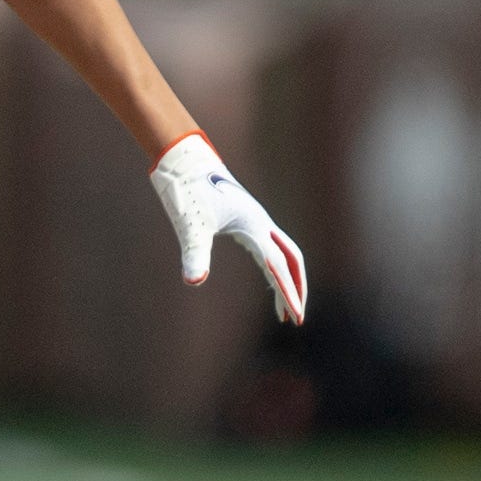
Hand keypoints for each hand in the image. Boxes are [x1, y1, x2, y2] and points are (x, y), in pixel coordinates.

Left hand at [149, 133, 306, 324]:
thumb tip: (193, 282)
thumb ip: (194, 254)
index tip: (294, 318)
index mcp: (254, 226)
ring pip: (284, 253)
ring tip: (284, 308)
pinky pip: (270, 247)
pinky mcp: (246, 219)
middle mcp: (261, 223)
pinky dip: (275, 267)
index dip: (287, 294)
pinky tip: (271, 279)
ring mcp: (256, 220)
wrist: (184, 161)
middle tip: (295, 319)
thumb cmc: (187, 191)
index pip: (277, 267)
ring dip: (288, 279)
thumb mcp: (189, 226)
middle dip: (296, 289)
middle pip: (292, 260)